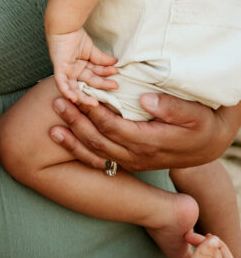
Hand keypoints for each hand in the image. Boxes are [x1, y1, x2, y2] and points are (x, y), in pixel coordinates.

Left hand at [47, 28, 117, 103]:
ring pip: (76, 88)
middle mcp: (74, 72)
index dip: (105, 75)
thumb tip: (115, 63)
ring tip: (95, 102)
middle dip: (102, 85)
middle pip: (88, 82)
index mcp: (81, 68)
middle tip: (115, 86)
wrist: (65, 27)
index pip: (95, 74)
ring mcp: (66, 72)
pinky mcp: (59, 70)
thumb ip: (102, 59)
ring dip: (85, 96)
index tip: (117, 74)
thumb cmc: (75, 37)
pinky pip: (61, 84)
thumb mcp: (91, 51)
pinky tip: (74, 99)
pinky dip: (67, 92)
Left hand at [49, 93, 239, 172]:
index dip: (94, 113)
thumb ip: (171, 107)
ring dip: (73, 140)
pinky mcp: (127, 161)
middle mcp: (136, 155)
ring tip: (52, 127)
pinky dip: (80, 151)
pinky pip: (99, 159)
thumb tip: (145, 99)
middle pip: (99, 141)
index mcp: (149, 141)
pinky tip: (65, 140)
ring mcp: (130, 161)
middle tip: (57, 104)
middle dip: (76, 123)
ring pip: (95, 153)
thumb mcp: (195, 114)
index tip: (79, 96)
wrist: (206, 147)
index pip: (114, 127)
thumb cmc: (200, 125)